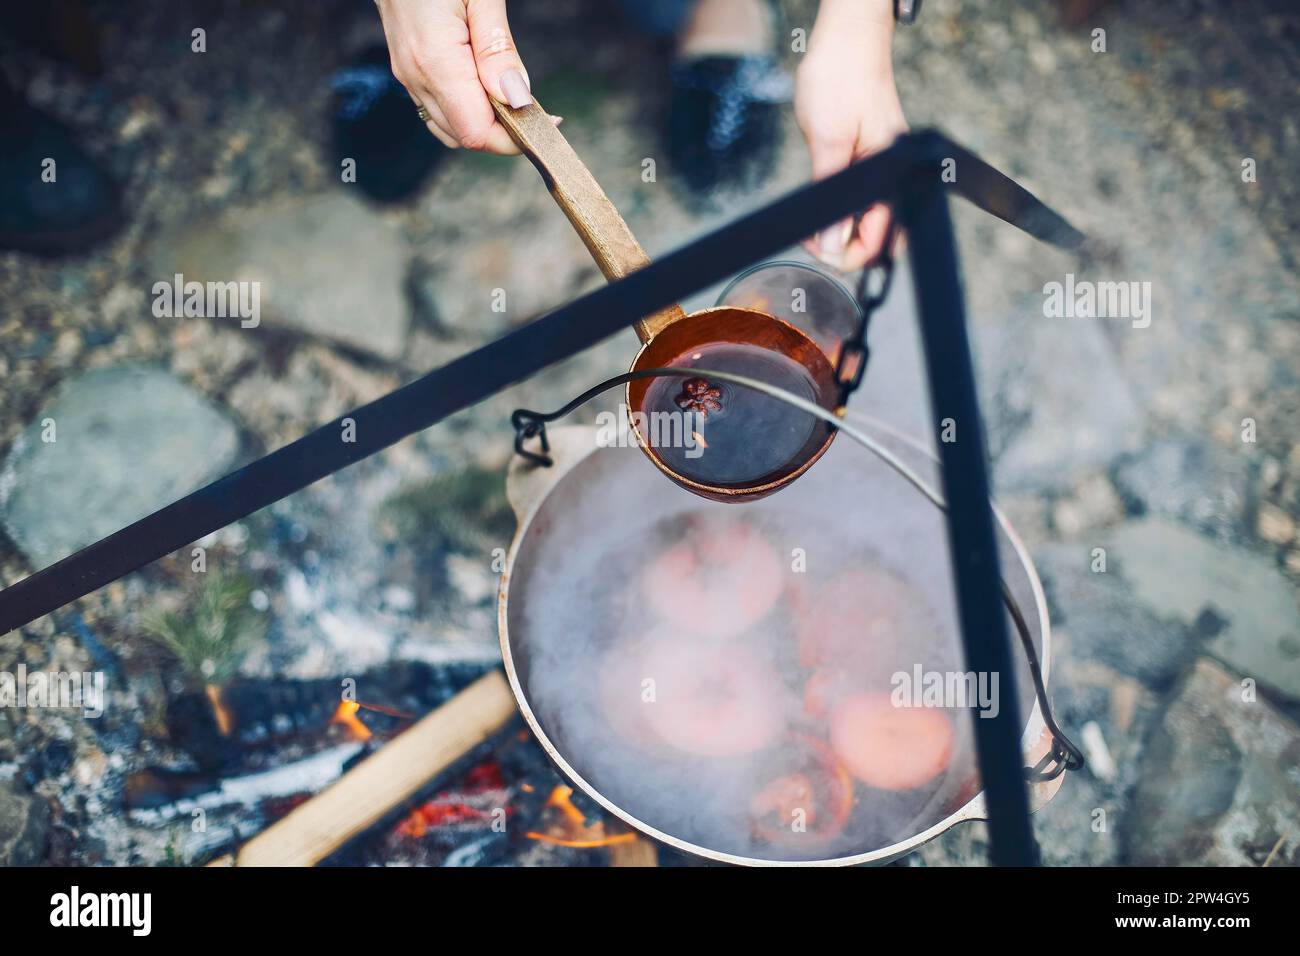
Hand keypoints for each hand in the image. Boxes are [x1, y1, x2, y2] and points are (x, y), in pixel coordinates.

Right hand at [376, 0, 535, 152]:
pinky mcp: (408, 68)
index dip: (513, 138)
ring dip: (485, 123)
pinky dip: (466, 110)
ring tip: (512, 94)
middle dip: (504, 133)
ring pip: (449, 128)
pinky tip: (487, 87)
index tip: (546, 121)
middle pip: (464, 136)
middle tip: (538, 108)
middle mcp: (416, 75)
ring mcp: (408, 74)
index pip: (476, 132)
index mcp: (435, 61)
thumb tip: (516, 98)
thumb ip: (498, 48)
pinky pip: (438, 108)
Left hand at [795, 0, 906, 269]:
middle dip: (848, 249)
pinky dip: (845, 210)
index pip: (878, 239)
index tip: (816, 251)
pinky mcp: (871, 157)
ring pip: (871, 219)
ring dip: (844, 229)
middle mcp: (894, 175)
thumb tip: (832, 244)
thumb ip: (833, 198)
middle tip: (814, 244)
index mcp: (892, 174)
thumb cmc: (841, 77)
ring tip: (815, 226)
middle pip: (881, 236)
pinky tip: (826, 206)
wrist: (847, 37)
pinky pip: (864, 197)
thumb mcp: (829, 142)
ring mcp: (883, 167)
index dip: (846, 255)